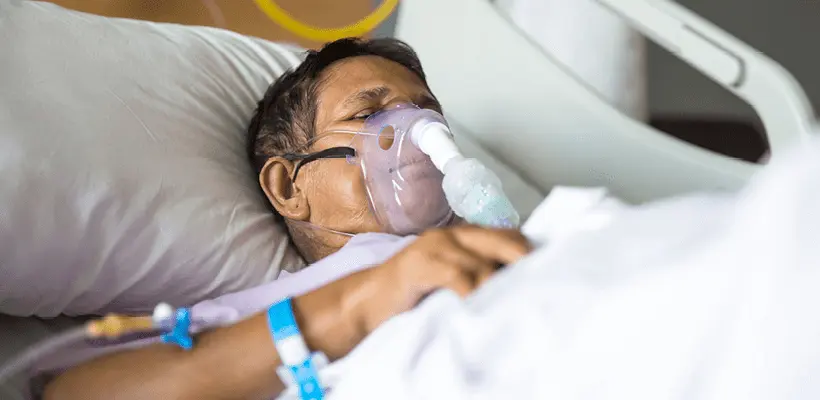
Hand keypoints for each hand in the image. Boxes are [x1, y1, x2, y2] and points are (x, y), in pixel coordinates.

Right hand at [353, 225, 530, 333]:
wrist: (367, 302)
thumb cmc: (411, 294)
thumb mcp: (449, 280)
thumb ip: (475, 275)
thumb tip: (515, 287)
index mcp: (460, 237)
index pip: (504, 233)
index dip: (525, 248)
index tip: (547, 266)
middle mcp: (450, 235)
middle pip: (499, 239)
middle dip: (521, 258)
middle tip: (540, 280)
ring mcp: (433, 247)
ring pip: (479, 259)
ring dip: (496, 281)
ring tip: (510, 299)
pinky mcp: (418, 265)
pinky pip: (455, 275)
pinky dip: (470, 289)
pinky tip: (477, 303)